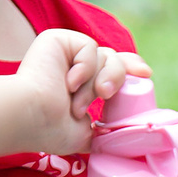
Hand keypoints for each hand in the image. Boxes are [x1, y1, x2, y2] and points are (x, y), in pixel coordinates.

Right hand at [10, 32, 143, 154]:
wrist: (32, 117)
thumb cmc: (50, 129)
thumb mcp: (85, 133)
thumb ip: (103, 130)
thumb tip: (123, 136)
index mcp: (80, 86)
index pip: (112, 69)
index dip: (131, 68)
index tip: (145, 74)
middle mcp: (74, 67)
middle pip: (113, 61)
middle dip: (116, 77)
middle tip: (106, 95)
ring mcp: (65, 53)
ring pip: (105, 56)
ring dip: (94, 83)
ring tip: (77, 103)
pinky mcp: (58, 39)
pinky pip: (89, 47)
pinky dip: (85, 67)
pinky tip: (69, 82)